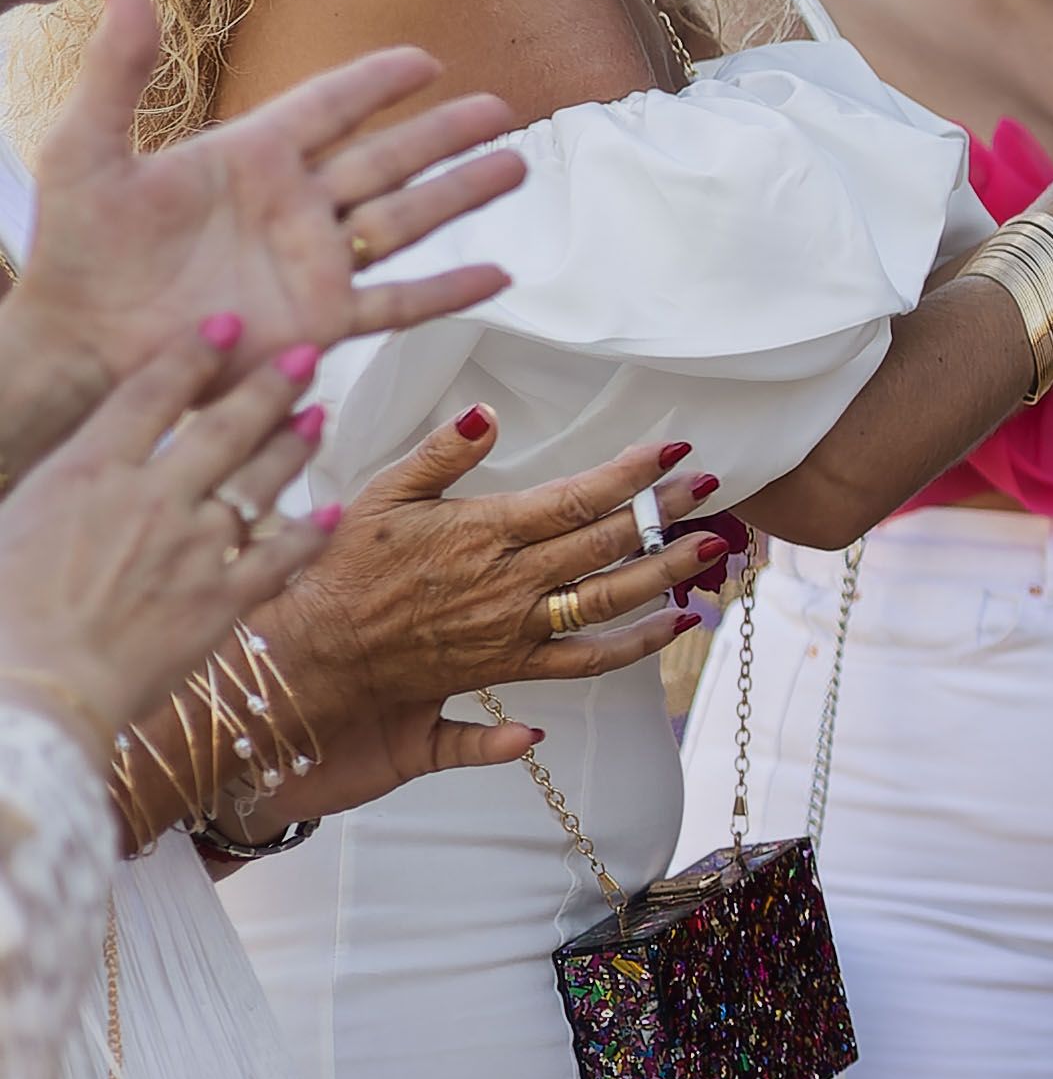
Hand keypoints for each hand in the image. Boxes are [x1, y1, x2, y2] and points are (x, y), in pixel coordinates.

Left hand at [0, 0, 527, 476]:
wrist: (77, 345)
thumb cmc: (72, 252)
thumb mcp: (85, 149)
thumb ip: (118, 68)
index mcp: (246, 159)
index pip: (327, 107)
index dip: (375, 83)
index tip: (425, 61)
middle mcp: (292, 206)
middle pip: (386, 159)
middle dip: (445, 134)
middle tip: (502, 109)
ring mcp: (312, 264)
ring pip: (406, 220)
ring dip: (463, 195)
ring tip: (516, 165)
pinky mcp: (320, 320)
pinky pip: (398, 303)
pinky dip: (450, 292)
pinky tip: (499, 275)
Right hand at [0, 322, 337, 745]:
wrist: (30, 688)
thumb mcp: (7, 523)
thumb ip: (54, 489)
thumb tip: (59, 474)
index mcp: (86, 472)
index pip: (150, 395)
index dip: (192, 356)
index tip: (224, 329)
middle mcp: (151, 498)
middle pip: (223, 427)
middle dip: (268, 386)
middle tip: (305, 356)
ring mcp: (193, 548)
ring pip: (260, 482)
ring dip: (293, 447)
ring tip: (318, 417)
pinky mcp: (222, 601)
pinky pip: (280, 556)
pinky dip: (310, 533)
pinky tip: (330, 513)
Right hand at [245, 410, 722, 810]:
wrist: (314, 653)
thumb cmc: (341, 568)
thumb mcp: (382, 494)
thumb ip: (440, 452)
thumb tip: (485, 410)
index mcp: (482, 531)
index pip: (576, 498)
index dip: (630, 474)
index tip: (674, 450)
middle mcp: (508, 581)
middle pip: (605, 544)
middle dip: (664, 514)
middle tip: (711, 488)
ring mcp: (514, 628)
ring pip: (607, 601)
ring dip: (666, 573)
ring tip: (712, 547)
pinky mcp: (511, 667)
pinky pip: (587, 662)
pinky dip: (636, 645)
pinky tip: (675, 624)